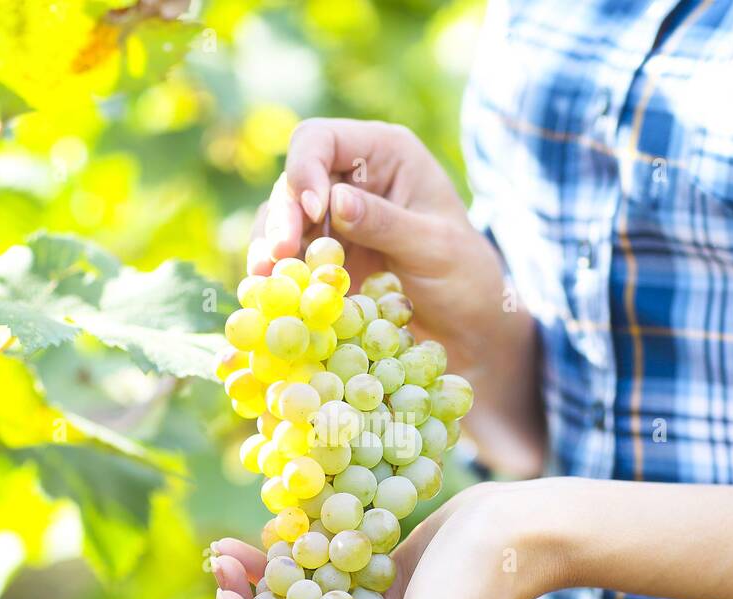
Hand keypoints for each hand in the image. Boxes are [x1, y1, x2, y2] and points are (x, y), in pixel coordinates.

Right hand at [247, 119, 508, 377]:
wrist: (468, 325)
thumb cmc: (465, 276)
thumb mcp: (435, 248)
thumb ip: (387, 223)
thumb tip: (334, 201)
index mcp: (384, 152)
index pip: (322, 139)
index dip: (306, 169)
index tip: (313, 211)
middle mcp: (352, 176)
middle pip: (293, 181)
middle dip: (282, 217)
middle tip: (278, 258)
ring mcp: (333, 217)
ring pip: (281, 220)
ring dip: (269, 248)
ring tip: (264, 281)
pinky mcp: (324, 256)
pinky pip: (288, 257)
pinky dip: (277, 274)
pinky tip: (270, 294)